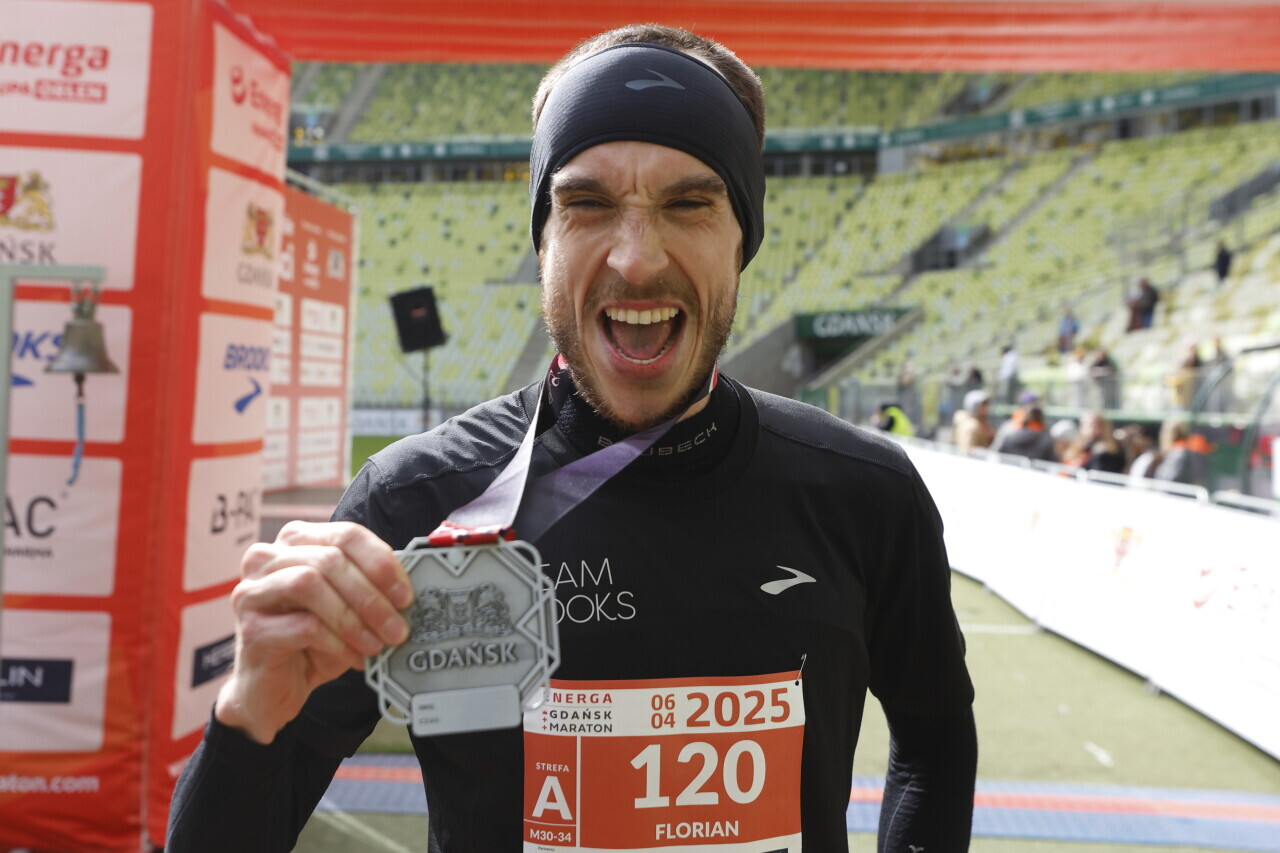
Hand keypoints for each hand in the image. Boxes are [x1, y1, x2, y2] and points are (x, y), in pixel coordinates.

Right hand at [214, 521, 413, 743]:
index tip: (406, 596)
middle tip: (398, 628)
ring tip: (377, 645)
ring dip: (353, 617)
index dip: (381, 562)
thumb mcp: (347, 607)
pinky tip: (354, 658)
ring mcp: (252, 591)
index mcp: (296, 542)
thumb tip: (409, 588)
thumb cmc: (312, 643)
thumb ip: (370, 588)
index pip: (345, 535)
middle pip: (329, 559)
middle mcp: (266, 559)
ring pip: (309, 583)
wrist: (272, 689)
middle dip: (371, 596)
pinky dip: (337, 642)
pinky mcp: (250, 628)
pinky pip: (301, 625)